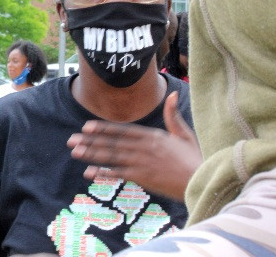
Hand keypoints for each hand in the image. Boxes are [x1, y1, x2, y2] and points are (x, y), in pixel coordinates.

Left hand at [66, 91, 201, 200]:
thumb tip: (172, 94)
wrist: (203, 181)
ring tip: (75, 152)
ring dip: (91, 154)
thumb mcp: (184, 134)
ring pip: (111, 157)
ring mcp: (142, 163)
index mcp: (153, 135)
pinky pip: (119, 174)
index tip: (86, 126)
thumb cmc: (195, 159)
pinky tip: (89, 172)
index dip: (103, 128)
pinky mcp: (143, 178)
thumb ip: (173, 115)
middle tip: (71, 140)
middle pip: (112, 142)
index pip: (122, 129)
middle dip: (90, 141)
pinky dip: (103, 173)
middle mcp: (144, 147)